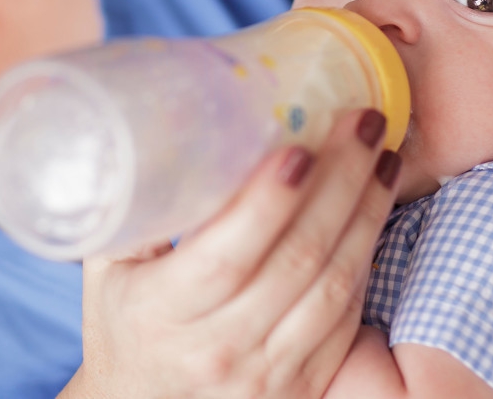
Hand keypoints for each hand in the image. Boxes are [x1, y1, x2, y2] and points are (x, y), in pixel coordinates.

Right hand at [65, 108, 400, 398]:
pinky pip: (347, 318)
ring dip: (367, 215)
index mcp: (161, 313)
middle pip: (296, 261)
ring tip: (384, 157)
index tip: (299, 149)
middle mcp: (219, 349)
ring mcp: (267, 375)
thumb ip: (138, 206)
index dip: (267, 202)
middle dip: (340, 183)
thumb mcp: (109, 268)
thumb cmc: (122, 326)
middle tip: (366, 123)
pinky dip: (366, 257)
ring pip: (335, 287)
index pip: (225, 256)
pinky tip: (373, 211)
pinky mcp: (303, 386)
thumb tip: (176, 121)